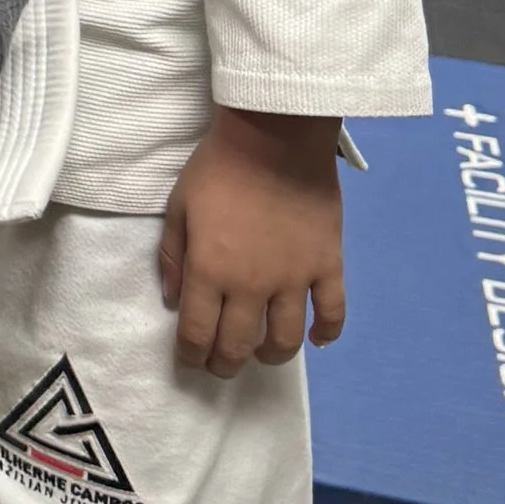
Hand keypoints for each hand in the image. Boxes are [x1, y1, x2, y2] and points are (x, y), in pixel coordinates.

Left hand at [160, 110, 345, 374]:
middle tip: (220, 365)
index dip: (191, 355)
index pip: (197, 333)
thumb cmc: (218, 168)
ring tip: (261, 354)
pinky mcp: (327, 266)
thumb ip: (172, 257)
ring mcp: (294, 279)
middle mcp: (251, 286)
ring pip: (284, 339)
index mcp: (208, 272)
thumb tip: (172, 300)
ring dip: (270, 355)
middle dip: (223, 363)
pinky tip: (316, 340)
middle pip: (237, 344)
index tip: (189, 360)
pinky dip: (326, 333)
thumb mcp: (178, 207)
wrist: (274, 139)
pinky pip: (332, 312)